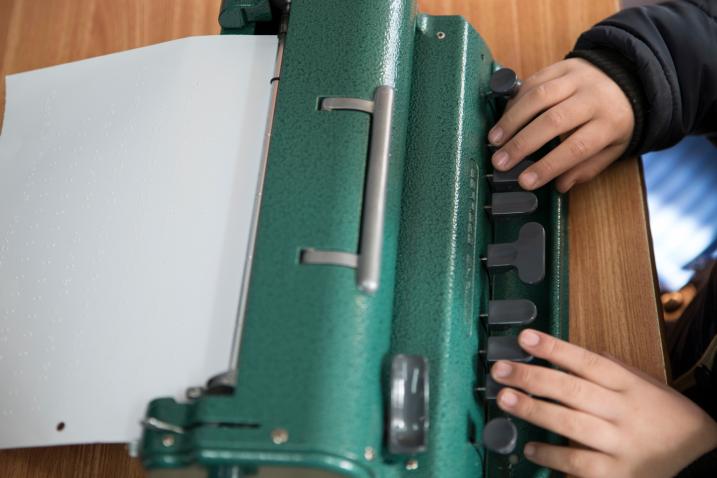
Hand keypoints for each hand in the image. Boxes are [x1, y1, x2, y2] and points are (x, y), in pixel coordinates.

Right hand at [488, 58, 633, 191]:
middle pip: (553, 121)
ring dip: (512, 120)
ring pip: (539, 97)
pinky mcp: (562, 66)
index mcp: (610, 123)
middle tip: (500, 162)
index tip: (525, 181)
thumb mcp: (613, 147)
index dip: (548, 166)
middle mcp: (593, 98)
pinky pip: (533, 81)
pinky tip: (504, 119)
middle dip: (522, 144)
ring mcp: (577, 78)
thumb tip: (560, 185)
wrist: (629, 75)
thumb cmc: (615, 118)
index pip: (576, 147)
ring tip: (495, 140)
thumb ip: (587, 168)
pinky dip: (514, 102)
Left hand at [491, 329, 716, 476]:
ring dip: (534, 411)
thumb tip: (568, 353)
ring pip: (571, 425)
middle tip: (501, 370)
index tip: (525, 337)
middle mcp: (623, 413)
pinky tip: (531, 447)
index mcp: (629, 386)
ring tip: (506, 400)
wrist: (702, 460)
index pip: (587, 362)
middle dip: (532, 378)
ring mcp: (620, 445)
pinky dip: (552, 456)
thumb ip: (610, 369)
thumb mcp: (645, 385)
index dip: (554, 349)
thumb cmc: (666, 417)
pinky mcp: (617, 475)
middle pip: (572, 391)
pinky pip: (578, 465)